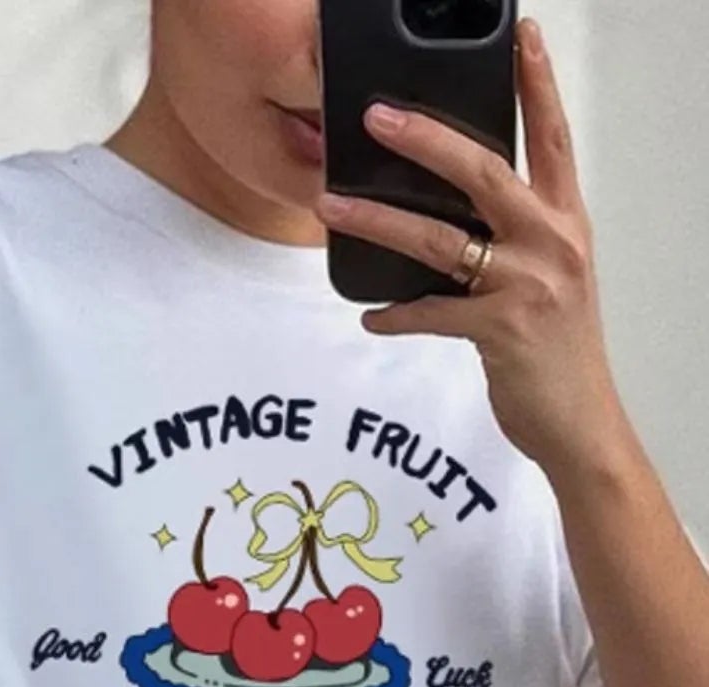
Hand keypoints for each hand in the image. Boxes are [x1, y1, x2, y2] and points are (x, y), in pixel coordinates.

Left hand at [314, 14, 624, 471]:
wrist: (580, 422)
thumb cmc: (557, 351)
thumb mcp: (549, 279)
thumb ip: (514, 240)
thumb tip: (452, 217)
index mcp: (566, 221)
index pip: (552, 137)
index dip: (536, 84)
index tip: (521, 36)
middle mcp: (552, 242)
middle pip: (484, 169)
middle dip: (425, 139)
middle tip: (377, 117)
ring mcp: (528, 285)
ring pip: (441, 238)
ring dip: (378, 221)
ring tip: (332, 207)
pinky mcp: (501, 331)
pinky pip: (432, 312)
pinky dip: (396, 314)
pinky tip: (371, 316)